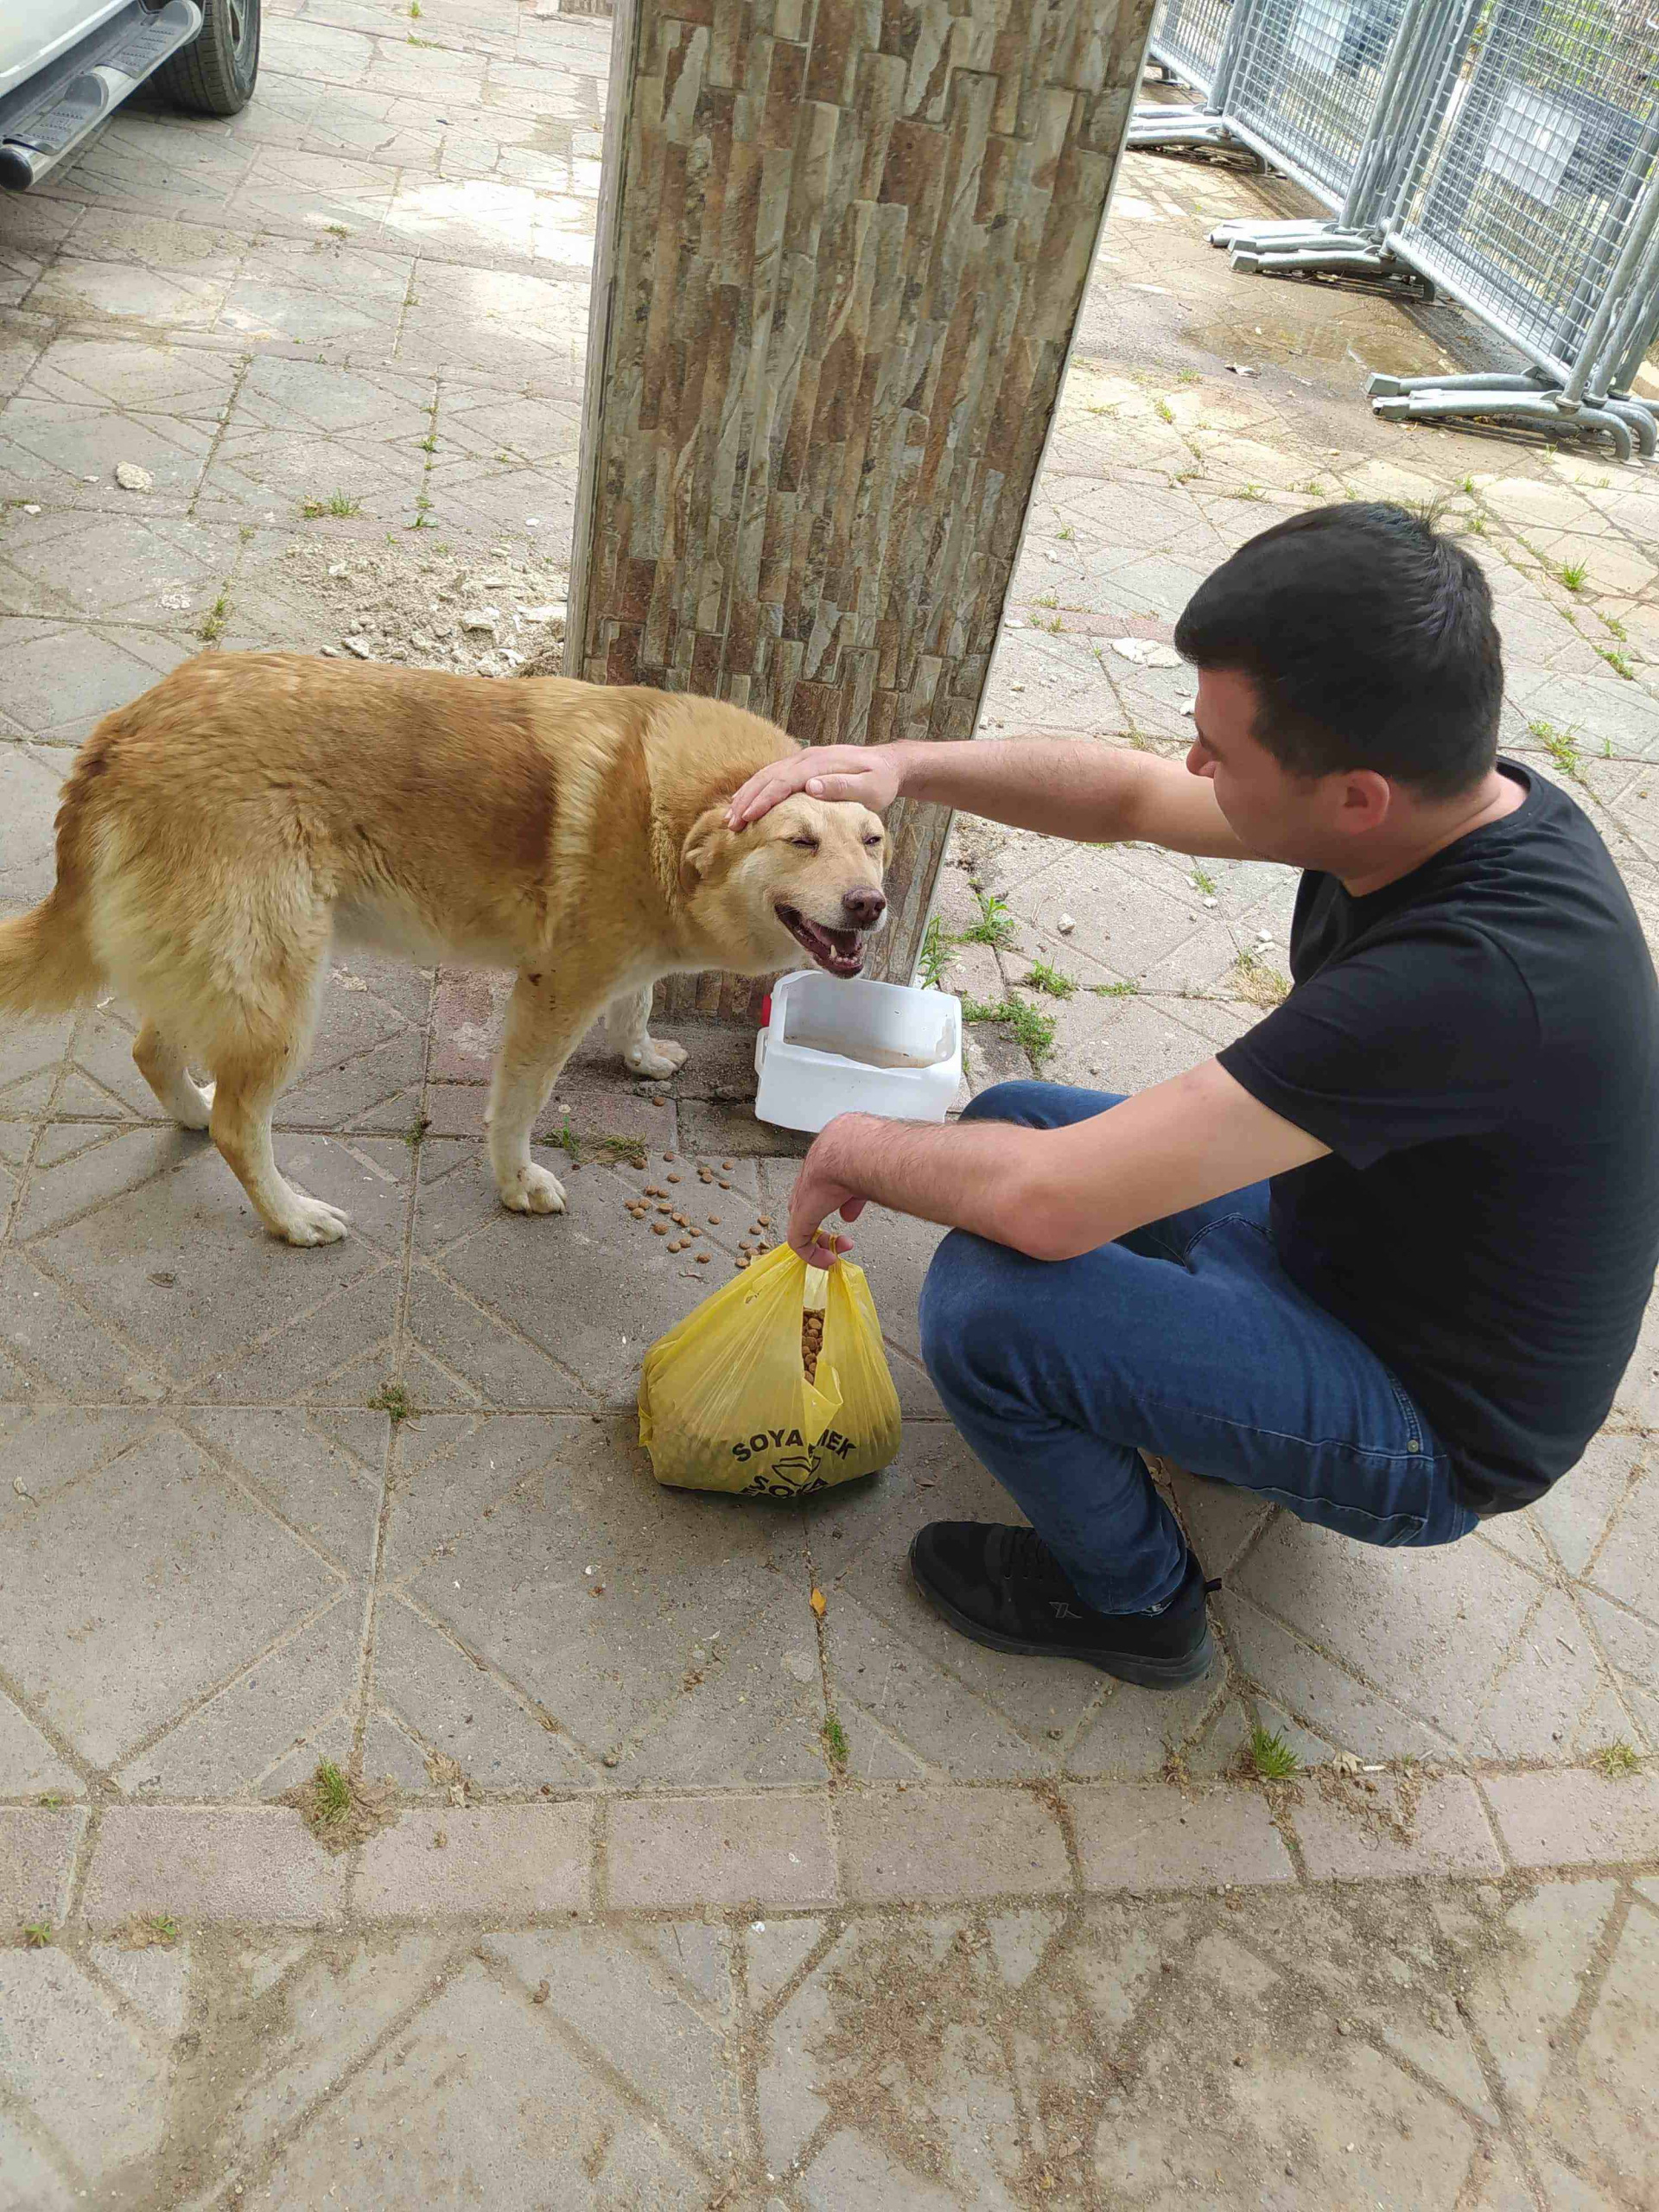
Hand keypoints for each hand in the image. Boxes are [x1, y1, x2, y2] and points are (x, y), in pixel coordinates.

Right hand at [726, 744, 906, 829]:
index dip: (764, 800)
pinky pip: (773, 776)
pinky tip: (746, 804)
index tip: (748, 817)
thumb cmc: (881, 781)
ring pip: (766, 776)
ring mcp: (803, 760)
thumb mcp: (870, 787)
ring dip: (747, 795)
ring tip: (731, 817)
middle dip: (747, 800)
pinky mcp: (803, 766)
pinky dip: (756, 790)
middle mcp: (807, 758)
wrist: (889, 764)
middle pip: (768, 778)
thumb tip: (810, 786)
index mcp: (819, 764)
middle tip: (731, 824)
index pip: (784, 781)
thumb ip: (842, 786)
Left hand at [787, 1134, 869, 1266]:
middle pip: (805, 1207)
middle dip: (822, 1226)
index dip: (832, 1203)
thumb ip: (854, 1196)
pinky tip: (827, 1259)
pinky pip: (798, 1240)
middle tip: (841, 1240)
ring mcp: (802, 1196)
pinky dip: (811, 1254)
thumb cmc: (866, 1153)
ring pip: (800, 1223)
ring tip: (835, 1253)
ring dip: (818, 1242)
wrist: (855, 1152)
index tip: (849, 1214)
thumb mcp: (864, 1174)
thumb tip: (849, 1214)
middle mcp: (808, 1178)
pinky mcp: (800, 1214)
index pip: (817, 1187)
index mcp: (822, 1162)